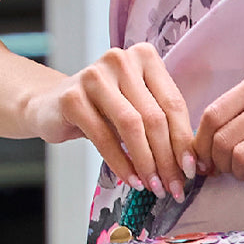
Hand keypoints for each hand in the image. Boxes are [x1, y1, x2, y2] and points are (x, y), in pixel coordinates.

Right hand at [28, 42, 194, 200]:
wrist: (50, 104)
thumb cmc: (102, 108)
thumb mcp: (135, 105)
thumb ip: (161, 122)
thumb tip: (191, 163)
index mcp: (144, 56)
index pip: (173, 103)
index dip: (185, 140)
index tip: (192, 170)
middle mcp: (121, 59)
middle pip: (154, 116)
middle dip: (167, 158)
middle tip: (174, 186)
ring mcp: (94, 76)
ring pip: (132, 126)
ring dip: (146, 163)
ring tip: (153, 186)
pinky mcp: (73, 97)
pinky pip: (104, 137)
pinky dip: (121, 163)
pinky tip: (131, 180)